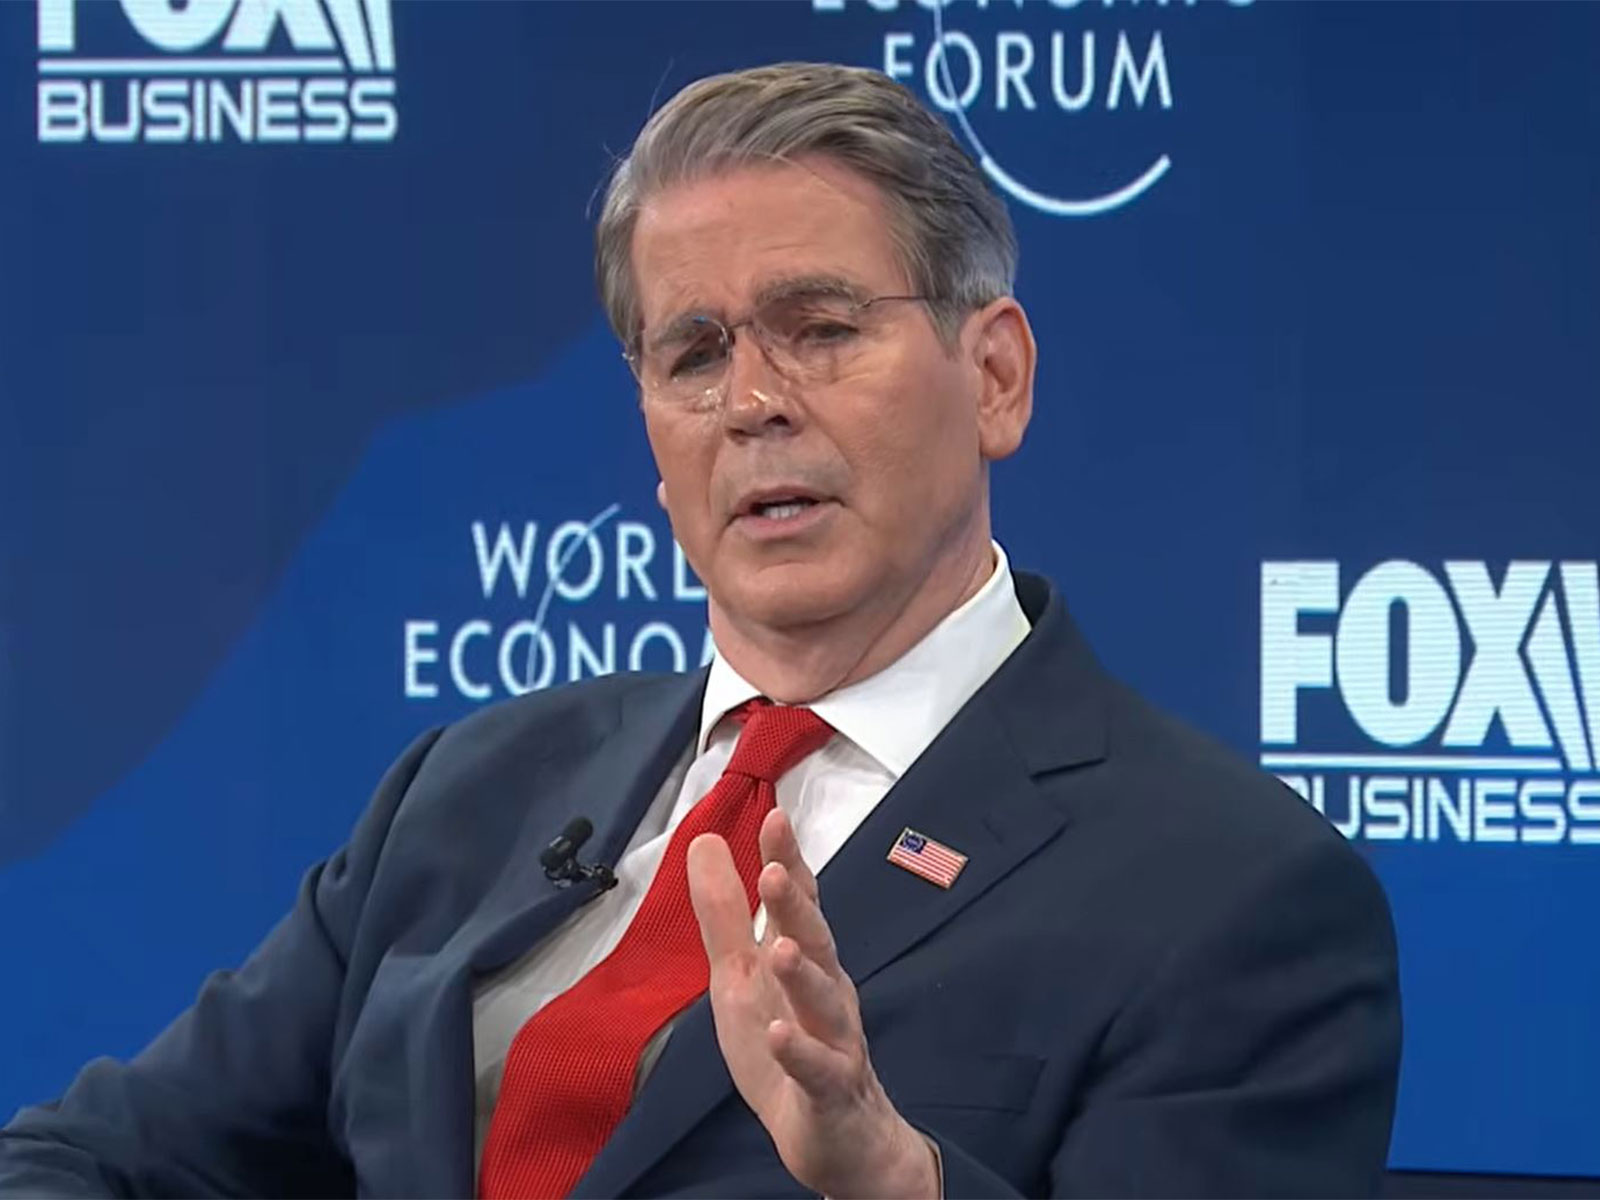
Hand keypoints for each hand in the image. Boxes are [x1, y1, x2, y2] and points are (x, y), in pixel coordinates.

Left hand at [687, 809, 938, 1197]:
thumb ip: (726, 913)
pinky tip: (778, 1034)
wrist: (840, 1133)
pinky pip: (817, 1069)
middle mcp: (826, 990)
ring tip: (779, 947)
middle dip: (795, 906)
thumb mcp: (742, 975)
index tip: (775, 817)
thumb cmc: (789, 1040)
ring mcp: (833, 1040)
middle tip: (774, 870)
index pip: (798, 902)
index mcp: (804, 959)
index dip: (788, 861)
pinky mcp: (829, 1090)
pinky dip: (799, 1052)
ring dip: (802, 974)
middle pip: (815, 940)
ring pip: (822, 1001)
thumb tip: (704, 843)